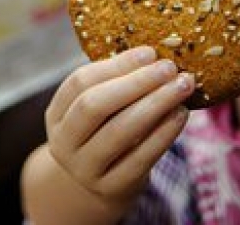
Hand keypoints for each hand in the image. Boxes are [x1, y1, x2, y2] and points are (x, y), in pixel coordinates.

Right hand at [45, 45, 193, 209]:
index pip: (80, 82)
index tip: (149, 52)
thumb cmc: (104, 132)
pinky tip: (180, 114)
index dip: (115, 65)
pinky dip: (164, 133)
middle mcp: (64, 142)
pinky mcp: (112, 187)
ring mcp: (85, 169)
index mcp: (56, 114)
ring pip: (120, 131)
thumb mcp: (98, 109)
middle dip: (136, 83)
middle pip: (95, 105)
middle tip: (169, 67)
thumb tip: (155, 56)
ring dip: (155, 104)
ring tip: (182, 87)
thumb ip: (116, 83)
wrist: (99, 186)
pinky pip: (141, 157)